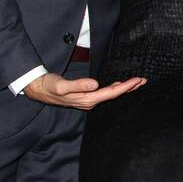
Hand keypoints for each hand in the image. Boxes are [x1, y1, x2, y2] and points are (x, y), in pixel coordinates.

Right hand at [23, 71, 145, 108]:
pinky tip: (119, 86)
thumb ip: (78, 85)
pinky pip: (105, 93)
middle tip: (144, 80)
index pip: (111, 93)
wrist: (38, 89)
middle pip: (114, 95)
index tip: (137, 80)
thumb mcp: (61, 85)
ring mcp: (88, 100)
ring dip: (124, 88)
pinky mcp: (86, 97)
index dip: (126, 87)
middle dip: (130, 88)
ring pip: (110, 94)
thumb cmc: (49, 86)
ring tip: (136, 82)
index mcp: (87, 99)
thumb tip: (95, 84)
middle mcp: (89, 102)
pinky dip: (115, 89)